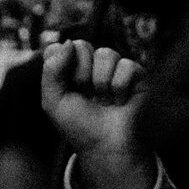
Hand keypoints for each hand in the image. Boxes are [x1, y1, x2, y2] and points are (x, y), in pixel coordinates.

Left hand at [41, 40, 148, 188]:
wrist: (105, 146)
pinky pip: (128, 65)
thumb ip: (51, 69)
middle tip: (86, 94)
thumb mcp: (52, 100)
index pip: (60, 46)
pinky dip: (121, 87)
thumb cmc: (78, 125)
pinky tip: (120, 101)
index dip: (61, 66)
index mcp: (68, 67)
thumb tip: (69, 42)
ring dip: (101, 82)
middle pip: (82, 45)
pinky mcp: (137, 75)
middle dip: (80, 74)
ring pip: (106, 53)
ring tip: (104, 99)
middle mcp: (91, 64)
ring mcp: (114, 68)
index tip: (66, 88)